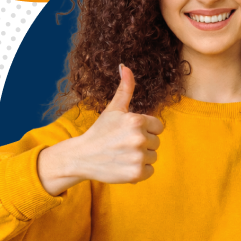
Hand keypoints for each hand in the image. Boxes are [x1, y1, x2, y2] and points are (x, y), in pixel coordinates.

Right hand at [73, 64, 163, 184]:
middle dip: (143, 144)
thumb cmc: (100, 132)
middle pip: (156, 143)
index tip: (129, 133)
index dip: (145, 130)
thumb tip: (126, 67)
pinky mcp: (136, 174)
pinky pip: (150, 171)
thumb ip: (125, 89)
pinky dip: (139, 172)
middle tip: (123, 145)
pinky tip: (124, 166)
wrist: (82, 157)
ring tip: (123, 155)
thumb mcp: (113, 109)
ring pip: (153, 157)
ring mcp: (138, 157)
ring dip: (141, 158)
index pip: (158, 127)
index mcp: (136, 120)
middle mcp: (139, 138)